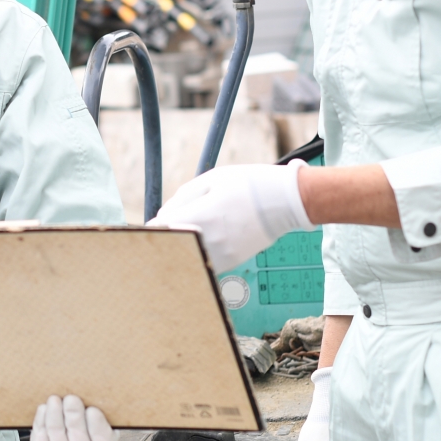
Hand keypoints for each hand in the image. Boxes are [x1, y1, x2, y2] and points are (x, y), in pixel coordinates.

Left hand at [31, 395, 116, 440]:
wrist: (66, 396)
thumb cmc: (88, 393)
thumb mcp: (101, 391)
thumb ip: (105, 389)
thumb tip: (112, 368)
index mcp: (105, 434)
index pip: (104, 440)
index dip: (98, 428)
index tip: (93, 410)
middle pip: (80, 440)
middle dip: (74, 418)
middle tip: (72, 398)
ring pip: (58, 440)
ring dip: (55, 419)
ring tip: (54, 399)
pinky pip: (41, 439)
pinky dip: (41, 422)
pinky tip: (44, 407)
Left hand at [151, 162, 312, 270]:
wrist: (287, 202)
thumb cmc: (248, 184)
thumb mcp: (212, 179)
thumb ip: (183, 197)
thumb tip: (162, 215)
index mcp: (202, 214)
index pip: (162, 228)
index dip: (153, 226)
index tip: (153, 223)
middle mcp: (210, 238)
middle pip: (172, 245)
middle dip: (166, 236)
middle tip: (167, 228)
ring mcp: (222, 253)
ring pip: (187, 255)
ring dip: (181, 246)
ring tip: (189, 231)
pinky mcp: (232, 261)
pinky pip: (204, 259)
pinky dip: (198, 252)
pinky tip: (205, 238)